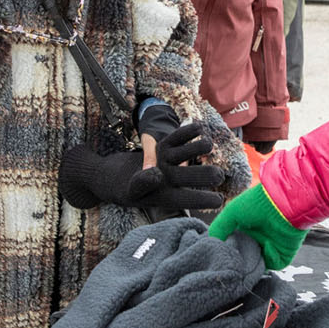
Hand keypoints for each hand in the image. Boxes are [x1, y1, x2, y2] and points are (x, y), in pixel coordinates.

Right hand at [60, 140, 224, 212]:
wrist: (109, 177)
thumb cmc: (118, 188)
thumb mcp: (129, 190)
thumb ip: (142, 184)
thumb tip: (157, 174)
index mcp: (162, 196)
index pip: (184, 198)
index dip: (201, 199)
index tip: (217, 201)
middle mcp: (167, 179)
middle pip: (188, 176)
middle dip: (203, 175)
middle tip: (220, 175)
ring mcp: (164, 163)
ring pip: (183, 155)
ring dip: (196, 148)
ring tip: (208, 143)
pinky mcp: (159, 149)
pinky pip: (174, 140)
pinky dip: (185, 132)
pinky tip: (198, 126)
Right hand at [207, 183, 305, 269]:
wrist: (283, 202)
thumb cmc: (258, 203)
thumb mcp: (231, 213)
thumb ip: (218, 228)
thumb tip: (211, 244)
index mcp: (245, 232)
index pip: (233, 249)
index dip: (227, 254)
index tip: (221, 257)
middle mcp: (257, 241)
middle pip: (245, 261)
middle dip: (239, 264)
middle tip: (232, 263)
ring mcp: (270, 249)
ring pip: (258, 266)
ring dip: (253, 264)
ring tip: (247, 259)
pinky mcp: (283, 254)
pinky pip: (274, 264)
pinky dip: (269, 259)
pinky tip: (266, 246)